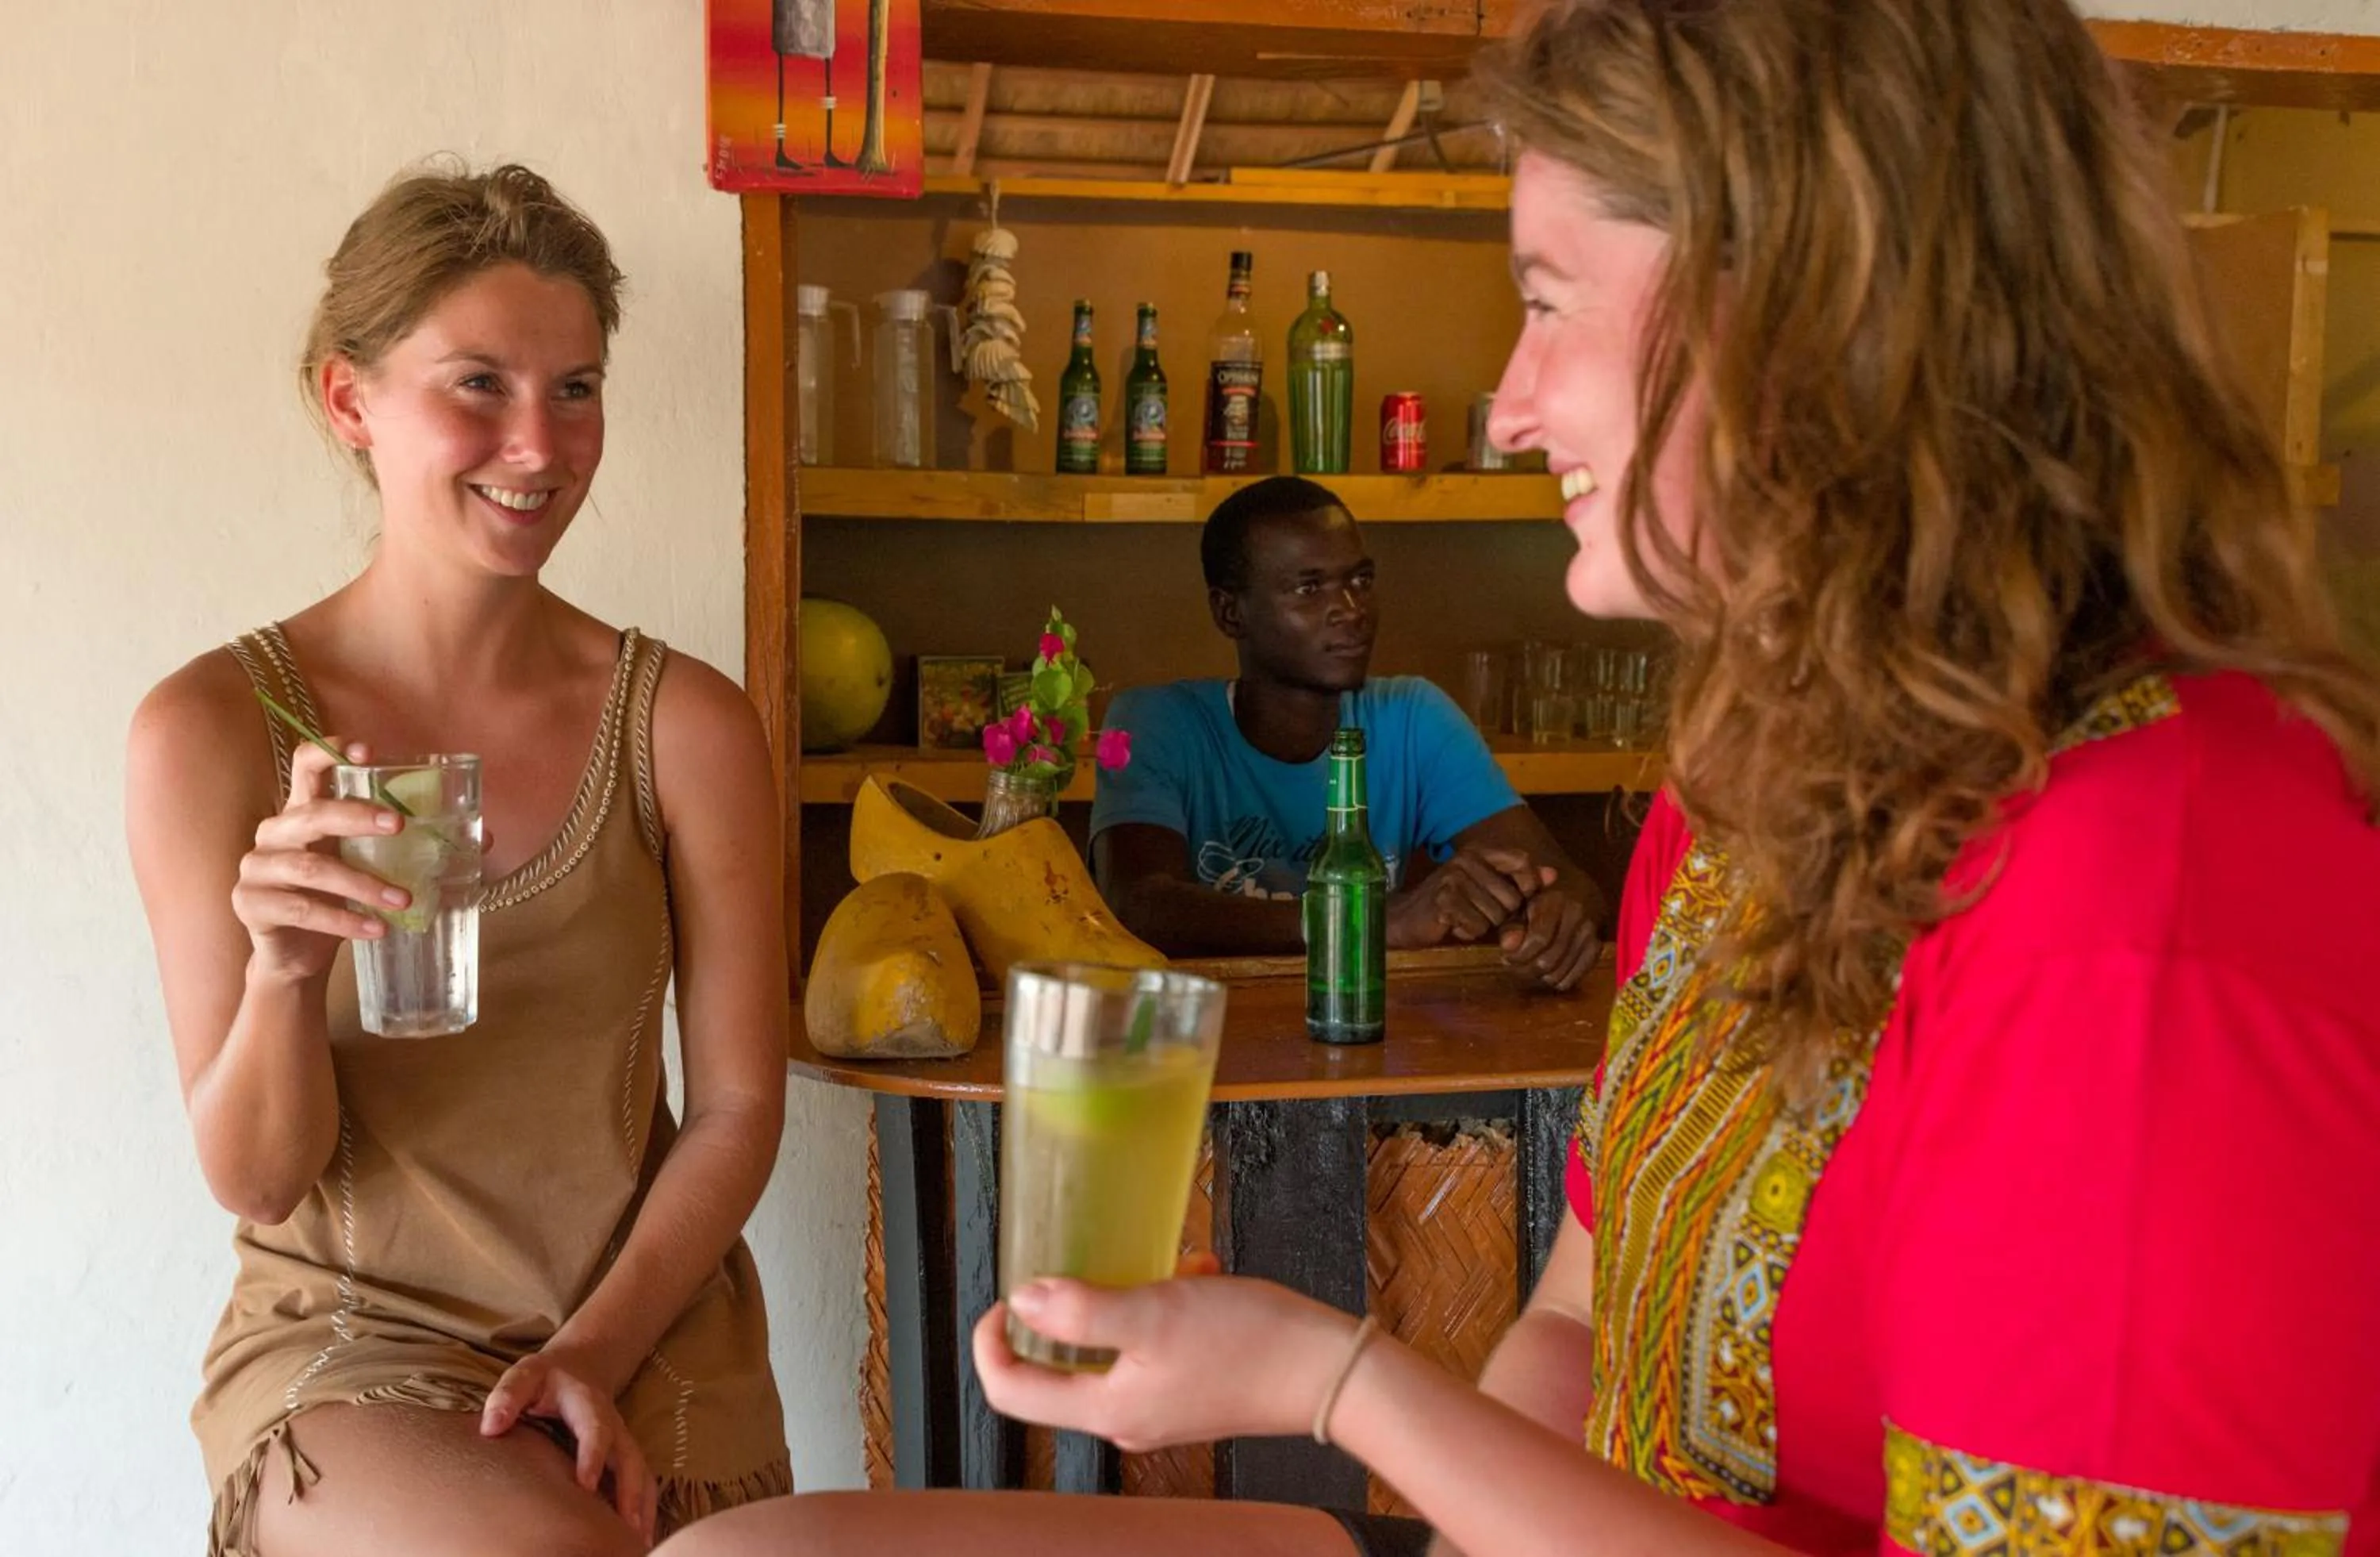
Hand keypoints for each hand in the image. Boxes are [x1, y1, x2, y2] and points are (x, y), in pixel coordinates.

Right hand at [232, 739, 410, 982]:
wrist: (296, 956)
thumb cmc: (337, 898)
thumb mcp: (372, 865)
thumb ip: (413, 847)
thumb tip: (486, 837)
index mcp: (302, 811)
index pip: (305, 765)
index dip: (329, 752)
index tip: (367, 753)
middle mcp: (275, 833)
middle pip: (312, 813)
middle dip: (357, 815)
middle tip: (401, 826)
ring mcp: (257, 868)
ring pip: (311, 869)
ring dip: (362, 884)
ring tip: (404, 899)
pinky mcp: (252, 904)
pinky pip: (302, 910)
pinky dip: (344, 921)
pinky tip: (376, 929)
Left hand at [482, 1347, 655, 1545]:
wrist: (581, 1366)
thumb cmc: (546, 1378)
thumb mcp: (525, 1375)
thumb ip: (508, 1396)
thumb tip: (489, 1427)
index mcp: (588, 1404)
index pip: (595, 1430)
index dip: (592, 1457)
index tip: (585, 1486)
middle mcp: (613, 1424)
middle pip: (628, 1458)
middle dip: (629, 1492)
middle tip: (625, 1527)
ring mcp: (623, 1441)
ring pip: (641, 1473)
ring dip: (642, 1507)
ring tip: (640, 1542)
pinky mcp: (625, 1455)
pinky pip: (642, 1482)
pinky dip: (646, 1508)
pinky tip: (640, 1537)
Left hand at [974, 1273, 1360, 1451]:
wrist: (1329, 1371)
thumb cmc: (1248, 1343)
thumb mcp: (1154, 1312)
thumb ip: (1080, 1311)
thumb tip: (1021, 1302)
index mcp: (1107, 1409)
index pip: (1012, 1391)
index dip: (992, 1342)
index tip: (1004, 1293)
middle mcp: (1127, 1418)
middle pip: (1057, 1370)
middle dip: (1065, 1310)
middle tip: (1080, 1263)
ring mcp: (1160, 1406)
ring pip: (1108, 1351)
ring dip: (1120, 1300)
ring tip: (1156, 1265)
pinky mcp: (1191, 1389)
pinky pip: (1152, 1345)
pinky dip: (1162, 1307)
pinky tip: (1195, 1276)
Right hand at [1392, 846, 1546, 949]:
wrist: (1408, 918)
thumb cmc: (1455, 905)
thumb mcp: (1490, 889)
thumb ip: (1521, 881)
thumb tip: (1554, 875)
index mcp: (1479, 851)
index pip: (1522, 861)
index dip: (1530, 885)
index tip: (1522, 899)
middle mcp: (1466, 859)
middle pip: (1512, 896)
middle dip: (1503, 914)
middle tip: (1481, 912)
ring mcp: (1453, 879)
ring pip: (1496, 915)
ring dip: (1485, 925)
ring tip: (1465, 918)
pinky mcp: (1444, 901)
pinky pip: (1477, 927)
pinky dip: (1469, 933)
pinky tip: (1454, 926)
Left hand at [1498, 877, 1601, 991]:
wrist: (1581, 890)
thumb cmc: (1544, 898)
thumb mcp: (1522, 904)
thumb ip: (1512, 925)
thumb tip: (1507, 947)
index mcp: (1555, 901)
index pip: (1538, 940)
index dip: (1519, 956)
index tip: (1506, 958)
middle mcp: (1576, 916)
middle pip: (1548, 961)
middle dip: (1525, 969)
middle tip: (1515, 965)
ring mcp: (1590, 933)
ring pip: (1558, 974)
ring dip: (1539, 977)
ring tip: (1529, 966)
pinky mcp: (1597, 948)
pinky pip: (1573, 978)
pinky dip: (1556, 980)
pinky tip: (1547, 971)